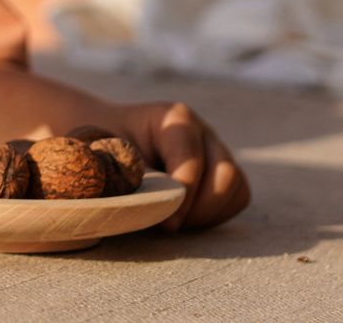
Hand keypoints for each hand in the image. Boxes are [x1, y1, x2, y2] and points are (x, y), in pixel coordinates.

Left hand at [114, 100, 250, 230]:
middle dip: (198, 208)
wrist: (107, 142)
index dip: (181, 195)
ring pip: (234, 188)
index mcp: (175, 119)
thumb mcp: (110, 158)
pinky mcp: (222, 171)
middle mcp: (202, 131)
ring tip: (174, 219)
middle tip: (168, 223)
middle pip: (225, 175)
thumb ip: (133, 179)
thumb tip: (151, 204)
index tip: (165, 222)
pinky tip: (186, 217)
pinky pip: (237, 198)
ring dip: (207, 214)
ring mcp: (215, 149)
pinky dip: (215, 215)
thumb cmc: (106, 149)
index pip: (191, 160)